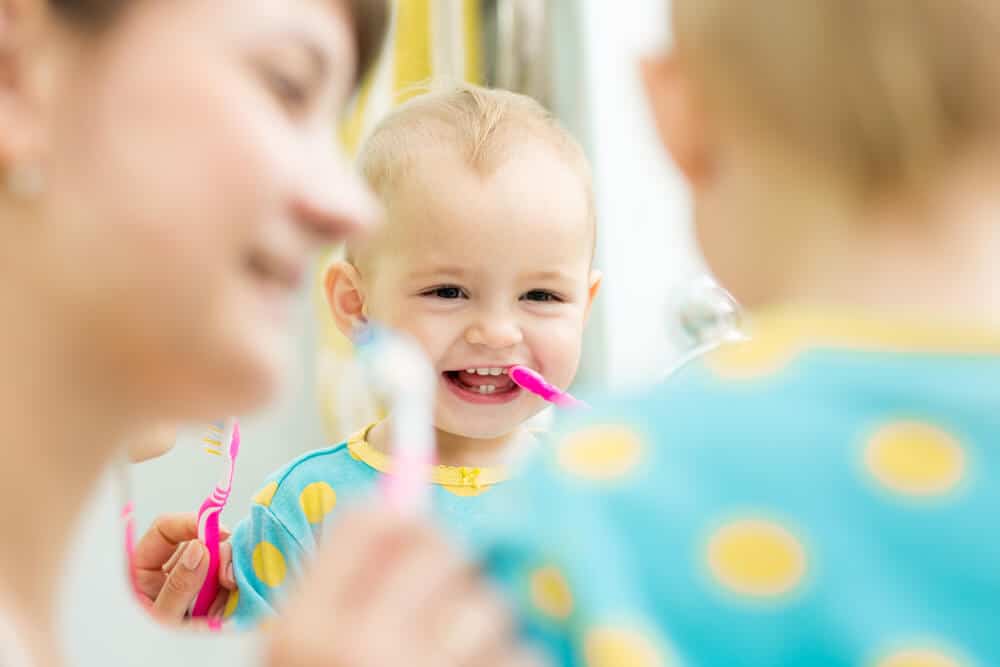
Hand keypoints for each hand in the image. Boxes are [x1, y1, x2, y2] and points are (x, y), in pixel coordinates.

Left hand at [131, 513, 236, 625]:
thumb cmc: (142, 652)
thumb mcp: (159, 620)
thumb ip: (178, 586)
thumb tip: (199, 549)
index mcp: (140, 571)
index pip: (165, 530)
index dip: (191, 523)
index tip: (218, 532)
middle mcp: (166, 572)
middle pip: (198, 542)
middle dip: (219, 554)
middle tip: (229, 577)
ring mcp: (189, 585)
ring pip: (217, 562)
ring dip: (227, 578)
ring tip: (223, 603)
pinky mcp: (207, 599)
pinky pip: (225, 584)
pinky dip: (231, 593)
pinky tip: (227, 607)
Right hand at [266, 507, 546, 666]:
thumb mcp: (306, 654)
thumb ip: (343, 586)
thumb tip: (402, 500)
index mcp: (302, 632)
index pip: (378, 523)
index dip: (406, 529)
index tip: (416, 552)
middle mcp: (361, 651)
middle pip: (442, 549)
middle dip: (449, 577)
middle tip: (440, 613)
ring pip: (490, 603)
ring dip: (483, 631)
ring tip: (453, 665)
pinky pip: (522, 654)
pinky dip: (509, 666)